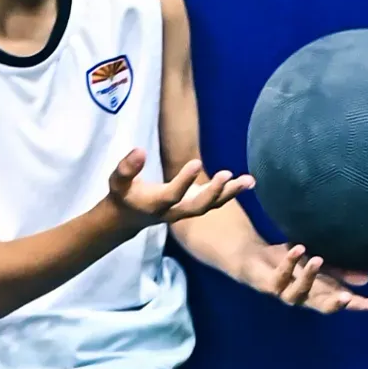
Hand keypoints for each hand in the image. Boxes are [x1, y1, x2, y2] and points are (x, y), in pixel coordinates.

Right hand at [107, 149, 253, 229]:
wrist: (129, 218)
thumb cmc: (123, 195)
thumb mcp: (117, 182)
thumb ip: (127, 168)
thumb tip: (139, 150)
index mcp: (156, 204)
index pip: (172, 194)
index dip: (184, 180)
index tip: (196, 162)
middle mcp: (175, 211)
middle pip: (198, 206)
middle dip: (213, 192)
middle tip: (226, 174)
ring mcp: (187, 209)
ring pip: (211, 205)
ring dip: (230, 193)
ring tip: (249, 180)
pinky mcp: (195, 204)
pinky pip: (216, 201)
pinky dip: (232, 192)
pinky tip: (249, 181)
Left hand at [240, 243, 367, 312]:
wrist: (254, 258)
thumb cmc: (289, 264)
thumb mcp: (318, 265)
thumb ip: (339, 272)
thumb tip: (366, 278)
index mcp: (315, 293)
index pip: (338, 301)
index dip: (355, 305)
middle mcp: (301, 297)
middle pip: (320, 306)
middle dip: (334, 303)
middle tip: (348, 297)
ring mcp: (284, 292)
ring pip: (298, 291)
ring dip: (309, 277)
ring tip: (319, 259)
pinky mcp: (268, 283)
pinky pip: (280, 274)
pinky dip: (290, 262)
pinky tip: (299, 248)